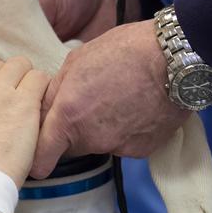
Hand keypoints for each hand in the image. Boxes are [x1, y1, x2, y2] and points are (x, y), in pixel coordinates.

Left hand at [31, 19, 184, 177]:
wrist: (174, 58)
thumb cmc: (123, 52)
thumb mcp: (75, 61)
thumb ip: (54, 92)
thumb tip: (42, 111)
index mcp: (68, 117)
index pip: (42, 158)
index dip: (38, 159)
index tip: (37, 160)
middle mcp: (91, 138)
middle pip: (70, 148)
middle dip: (72, 133)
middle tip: (88, 105)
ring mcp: (118, 146)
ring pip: (98, 145)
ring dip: (100, 130)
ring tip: (116, 99)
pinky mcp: (141, 149)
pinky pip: (124, 144)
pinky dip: (126, 131)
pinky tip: (135, 108)